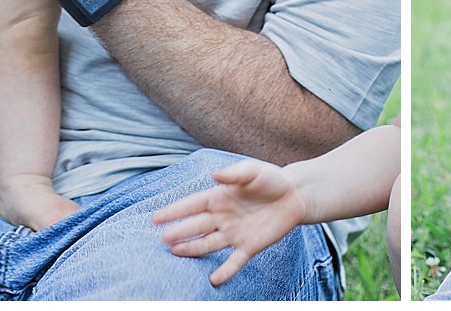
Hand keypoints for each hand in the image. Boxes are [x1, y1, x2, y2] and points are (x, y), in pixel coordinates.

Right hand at [151, 160, 307, 285]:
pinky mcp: (249, 246)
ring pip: (209, 243)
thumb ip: (234, 174)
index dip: (175, 211)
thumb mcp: (252, 171)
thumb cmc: (270, 179)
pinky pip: (235, 261)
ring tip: (176, 251)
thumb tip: (215, 176)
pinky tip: (214, 280)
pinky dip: (225, 271)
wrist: (294, 195)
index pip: (193, 205)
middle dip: (180, 231)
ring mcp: (234, 233)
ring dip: (194, 248)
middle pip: (197, 226)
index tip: (156, 218)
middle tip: (163, 238)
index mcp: (219, 198)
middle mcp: (222, 217)